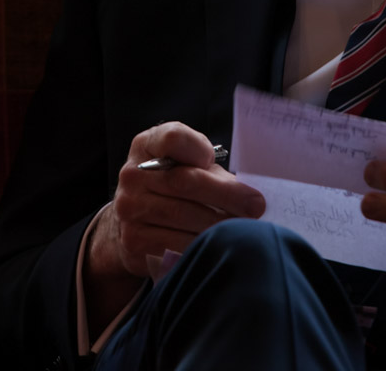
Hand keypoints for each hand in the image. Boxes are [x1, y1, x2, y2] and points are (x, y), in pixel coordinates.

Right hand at [87, 122, 265, 284]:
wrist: (137, 222)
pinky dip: (202, 246)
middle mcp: (132, 175)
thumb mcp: (187, 166)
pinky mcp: (134, 242)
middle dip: (227, 195)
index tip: (212, 160)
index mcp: (147, 145)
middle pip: (185, 182)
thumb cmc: (174, 186)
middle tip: (255, 206)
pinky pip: (176, 245)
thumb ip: (210, 170)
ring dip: (219, 225)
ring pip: (184, 217)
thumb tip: (250, 198)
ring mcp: (129, 209)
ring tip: (242, 230)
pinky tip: (219, 246)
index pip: (172, 138)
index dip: (197, 148)